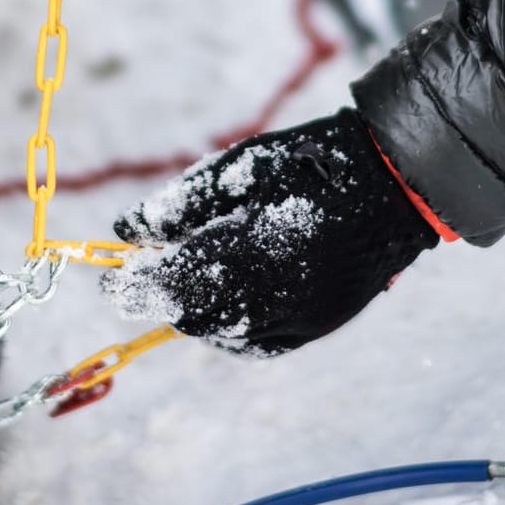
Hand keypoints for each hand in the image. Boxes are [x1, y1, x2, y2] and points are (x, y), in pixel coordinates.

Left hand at [103, 108, 439, 355]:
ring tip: (186, 279)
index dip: (133, 286)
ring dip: (195, 312)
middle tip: (144, 275)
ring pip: (225, 335)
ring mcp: (302, 317)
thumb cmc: (311, 162)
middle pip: (194, 316)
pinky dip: (232, 326)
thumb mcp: (240, 167)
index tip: (110, 277)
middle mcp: (277, 296)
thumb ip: (180, 203)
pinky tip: (225, 297)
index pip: (172, 284)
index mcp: (253, 250)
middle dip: (162, 297)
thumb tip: (125, 230)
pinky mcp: (320, 326)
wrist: (394, 181)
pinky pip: (260, 342)